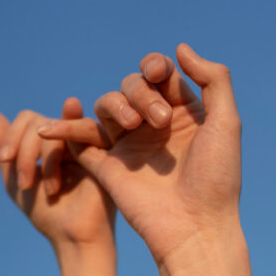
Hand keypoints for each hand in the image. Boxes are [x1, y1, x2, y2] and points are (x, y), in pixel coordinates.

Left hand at [0, 98, 115, 255]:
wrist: (74, 238)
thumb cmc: (48, 216)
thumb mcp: (16, 181)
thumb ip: (4, 149)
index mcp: (51, 144)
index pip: (28, 120)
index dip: (12, 135)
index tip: (5, 159)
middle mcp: (69, 139)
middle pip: (39, 122)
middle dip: (25, 152)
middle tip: (25, 184)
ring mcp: (86, 143)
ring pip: (58, 125)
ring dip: (45, 156)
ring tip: (49, 189)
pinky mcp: (105, 149)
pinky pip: (84, 127)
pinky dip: (68, 140)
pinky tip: (64, 165)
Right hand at [36, 44, 244, 275]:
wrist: (195, 227)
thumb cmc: (216, 178)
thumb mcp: (226, 123)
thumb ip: (214, 79)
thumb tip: (180, 48)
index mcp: (183, 113)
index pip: (159, 75)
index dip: (154, 67)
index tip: (158, 75)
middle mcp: (153, 127)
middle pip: (132, 86)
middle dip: (142, 94)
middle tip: (160, 121)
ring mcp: (128, 146)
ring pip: (106, 104)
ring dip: (116, 105)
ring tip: (132, 126)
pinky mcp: (107, 167)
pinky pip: (79, 141)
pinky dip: (64, 130)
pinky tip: (49, 128)